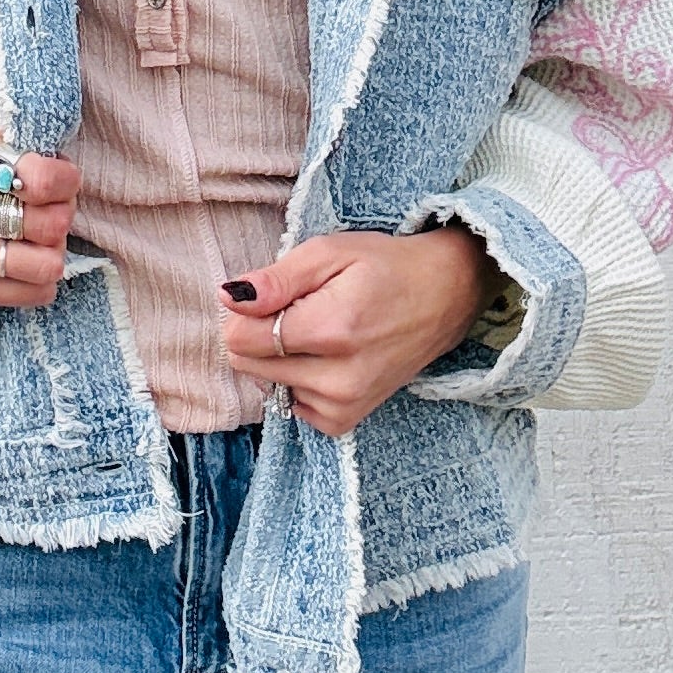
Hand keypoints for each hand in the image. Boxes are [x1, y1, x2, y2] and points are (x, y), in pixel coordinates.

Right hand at [0, 115, 78, 309]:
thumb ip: (27, 144)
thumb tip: (67, 178)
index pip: (38, 179)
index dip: (66, 180)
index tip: (65, 178)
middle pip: (46, 225)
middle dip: (63, 213)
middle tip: (55, 205)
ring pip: (41, 266)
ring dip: (55, 249)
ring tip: (44, 233)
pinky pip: (28, 294)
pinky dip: (43, 280)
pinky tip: (33, 257)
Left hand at [217, 227, 497, 434]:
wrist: (444, 297)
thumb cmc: (385, 266)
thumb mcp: (329, 252)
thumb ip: (276, 279)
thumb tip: (227, 299)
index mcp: (331, 329)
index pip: (240, 339)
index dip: (244, 312)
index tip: (271, 295)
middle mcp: (337, 378)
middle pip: (247, 364)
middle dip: (259, 333)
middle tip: (300, 308)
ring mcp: (343, 404)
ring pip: (265, 384)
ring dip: (278, 357)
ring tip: (318, 329)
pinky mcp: (345, 420)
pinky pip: (290, 403)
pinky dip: (296, 379)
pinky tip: (325, 356)